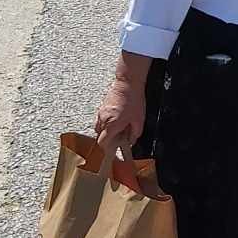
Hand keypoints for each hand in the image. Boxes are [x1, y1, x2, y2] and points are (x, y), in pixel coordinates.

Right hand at [93, 76, 163, 195]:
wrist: (128, 82)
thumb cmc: (134, 100)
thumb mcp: (139, 120)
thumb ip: (134, 135)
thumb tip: (130, 143)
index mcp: (112, 125)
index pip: (103, 144)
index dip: (106, 152)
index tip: (111, 156)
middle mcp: (103, 120)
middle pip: (99, 137)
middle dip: (107, 142)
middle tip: (118, 141)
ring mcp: (101, 113)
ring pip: (99, 129)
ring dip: (106, 133)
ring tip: (119, 130)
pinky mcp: (101, 108)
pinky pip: (101, 121)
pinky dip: (106, 124)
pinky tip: (117, 121)